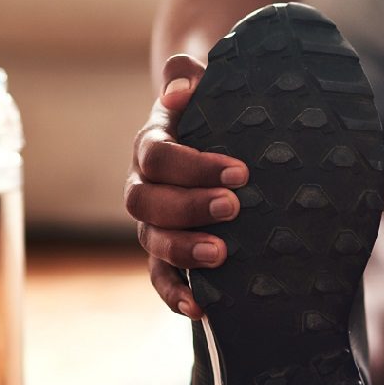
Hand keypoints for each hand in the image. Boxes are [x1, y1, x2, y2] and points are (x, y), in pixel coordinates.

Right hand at [125, 55, 249, 319]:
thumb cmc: (212, 109)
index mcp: (151, 147)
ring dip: (184, 250)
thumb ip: (188, 76)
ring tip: (221, 253)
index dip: (193, 166)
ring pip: (152, 242)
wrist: (208, 132)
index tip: (239, 172)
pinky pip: (160, 278)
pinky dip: (176, 294)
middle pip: (148, 202)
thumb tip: (181, 87)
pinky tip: (202, 309)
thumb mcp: (202, 85)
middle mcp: (144, 187)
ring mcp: (152, 224)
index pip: (157, 157)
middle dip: (190, 207)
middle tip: (234, 207)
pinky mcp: (165, 253)